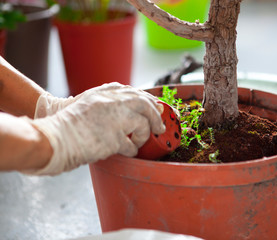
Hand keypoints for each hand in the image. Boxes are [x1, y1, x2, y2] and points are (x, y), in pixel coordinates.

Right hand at [24, 84, 165, 175]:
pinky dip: (132, 150)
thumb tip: (137, 108)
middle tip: (160, 128)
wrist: (56, 137)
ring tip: (139, 142)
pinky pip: (132, 146)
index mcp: (106, 93)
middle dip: (155, 117)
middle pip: (145, 105)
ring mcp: (115, 119)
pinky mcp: (114, 138)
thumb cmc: (72, 123)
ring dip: (144, 136)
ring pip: (143, 125)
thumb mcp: (90, 102)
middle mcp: (113, 102)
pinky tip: (128, 151)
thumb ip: (111, 101)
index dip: (150, 101)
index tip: (157, 108)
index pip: (136, 92)